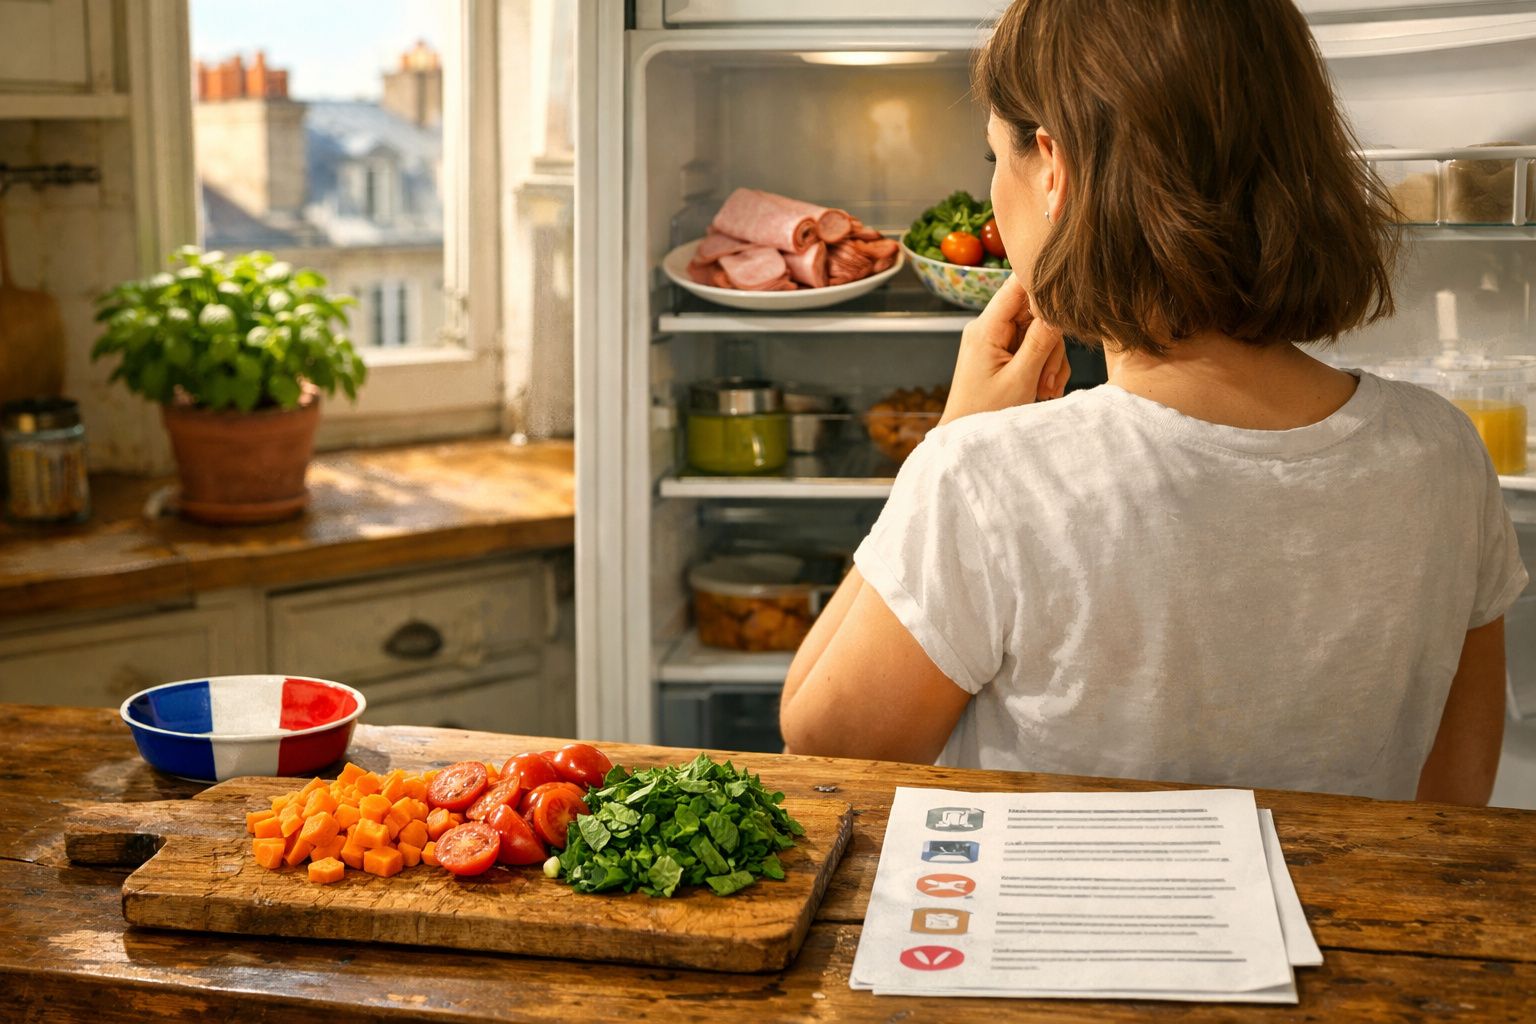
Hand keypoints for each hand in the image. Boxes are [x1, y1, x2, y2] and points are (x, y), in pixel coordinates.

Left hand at [938, 274, 1068, 426]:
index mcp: (986, 329)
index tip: (1066, 297)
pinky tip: (1042, 389)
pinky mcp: (1002, 353)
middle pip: (1034, 313)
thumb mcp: (1019, 379)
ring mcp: (995, 340)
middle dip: (1050, 344)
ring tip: (1043, 389)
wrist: (968, 437)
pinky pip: (1033, 348)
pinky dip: (1043, 367)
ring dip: (1049, 361)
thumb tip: (1058, 311)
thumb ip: (1040, 342)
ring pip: (1039, 332)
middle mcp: (988, 328)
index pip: (1016, 286)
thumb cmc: (985, 413)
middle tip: (1047, 377)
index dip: (1043, 285)